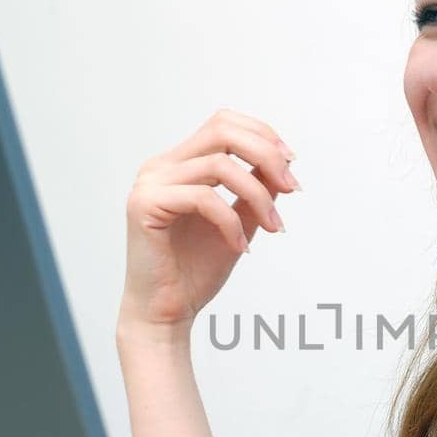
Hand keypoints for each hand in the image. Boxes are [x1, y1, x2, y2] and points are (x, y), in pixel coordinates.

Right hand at [118, 108, 300, 329]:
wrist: (166, 312)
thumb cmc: (195, 271)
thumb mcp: (239, 221)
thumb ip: (255, 189)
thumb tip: (282, 162)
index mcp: (179, 164)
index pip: (223, 124)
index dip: (263, 136)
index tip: (291, 167)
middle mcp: (161, 166)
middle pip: (222, 130)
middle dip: (266, 155)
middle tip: (292, 187)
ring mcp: (149, 183)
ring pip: (219, 164)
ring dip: (258, 195)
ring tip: (273, 226)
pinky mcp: (144, 205)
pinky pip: (204, 198)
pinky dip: (232, 222)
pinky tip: (241, 247)